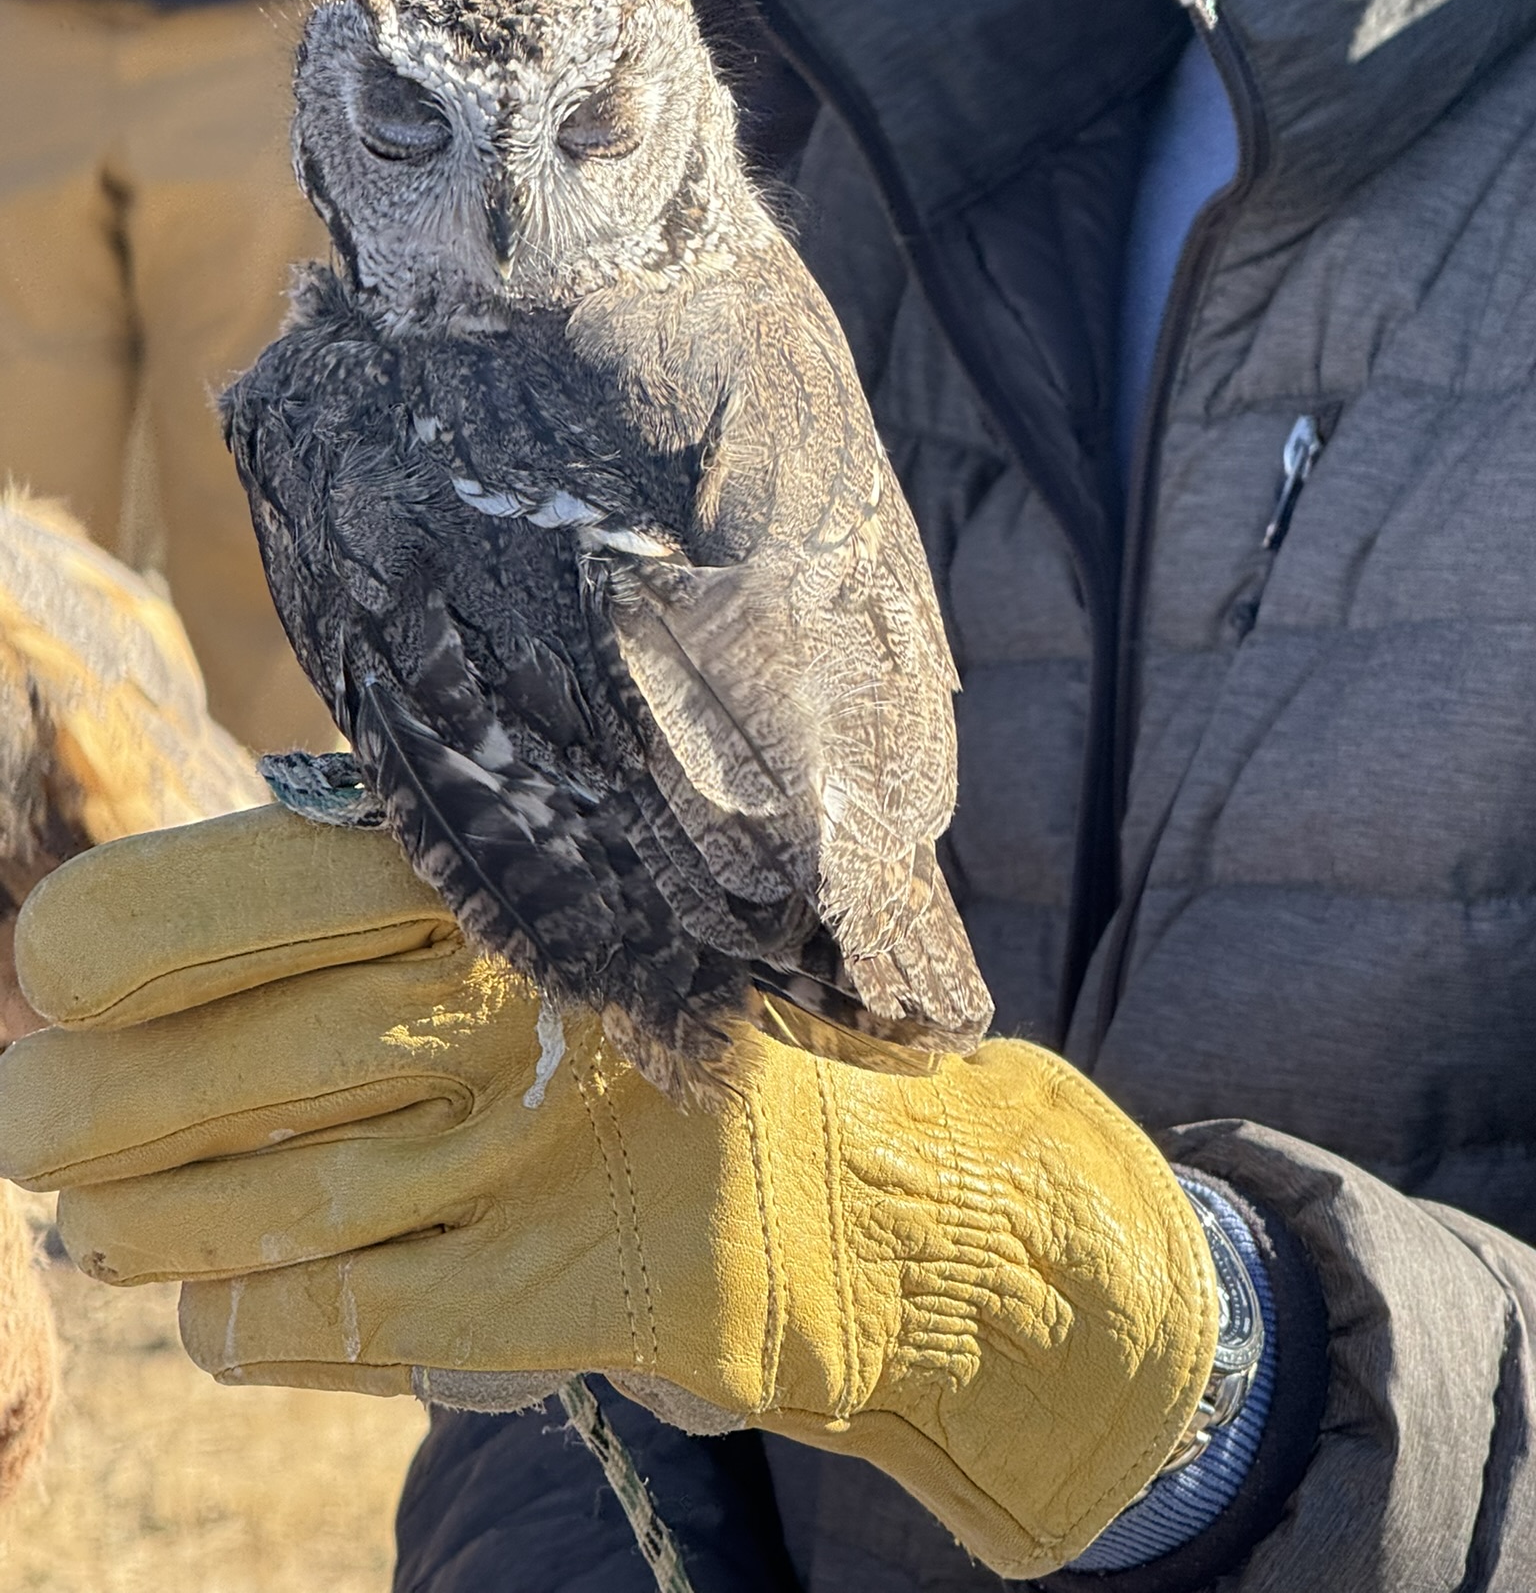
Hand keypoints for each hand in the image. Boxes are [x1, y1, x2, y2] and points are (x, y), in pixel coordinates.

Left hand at [0, 806, 1219, 1578]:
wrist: (875, 1175)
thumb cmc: (664, 1017)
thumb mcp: (545, 902)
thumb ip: (362, 898)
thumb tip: (113, 955)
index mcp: (503, 861)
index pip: (231, 894)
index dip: (104, 946)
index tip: (56, 979)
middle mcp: (526, 986)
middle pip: (225, 1063)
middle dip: (78, 1112)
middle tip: (24, 1128)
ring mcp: (553, 1136)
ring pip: (270, 1202)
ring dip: (144, 1225)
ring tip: (97, 1224)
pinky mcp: (576, 1275)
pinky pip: (347, 1313)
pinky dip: (246, 1318)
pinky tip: (214, 1307)